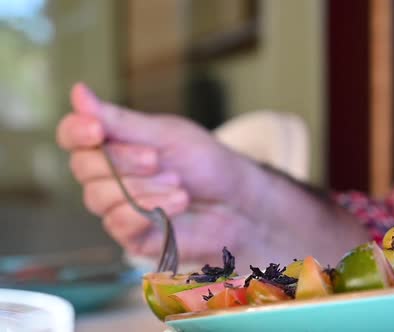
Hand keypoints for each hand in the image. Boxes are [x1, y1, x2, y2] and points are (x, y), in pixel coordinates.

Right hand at [57, 83, 273, 269]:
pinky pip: (119, 222)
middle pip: (84, 167)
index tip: (97, 129)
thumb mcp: (166, 135)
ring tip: (180, 185)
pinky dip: (151, 209)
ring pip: (100, 197)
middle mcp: (110, 176)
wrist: (239, 201)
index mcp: (115, 145)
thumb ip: (120, 121)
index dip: (76, 132)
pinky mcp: (133, 235)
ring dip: (144, 188)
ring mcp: (119, 207)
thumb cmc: (207, 164)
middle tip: (158, 159)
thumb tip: (77, 93)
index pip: (73, 137)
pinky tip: (179, 203)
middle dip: (124, 161)